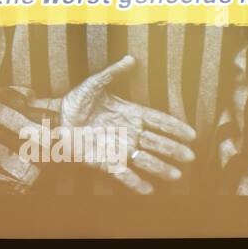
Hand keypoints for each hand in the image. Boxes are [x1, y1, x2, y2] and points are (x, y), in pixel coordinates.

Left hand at [59, 56, 196, 193]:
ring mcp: (119, 149)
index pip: (158, 121)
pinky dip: (135, 183)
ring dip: (160, 168)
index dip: (175, 128)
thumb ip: (113, 72)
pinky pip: (123, 174)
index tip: (191, 135)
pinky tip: (148, 191)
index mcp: (131, 114)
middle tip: (190, 157)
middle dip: (174, 150)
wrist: (56, 118)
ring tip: (176, 176)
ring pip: (144, 160)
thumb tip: (131, 57)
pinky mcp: (106, 162)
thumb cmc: (76, 100)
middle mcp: (129, 133)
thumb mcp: (95, 83)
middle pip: (157, 143)